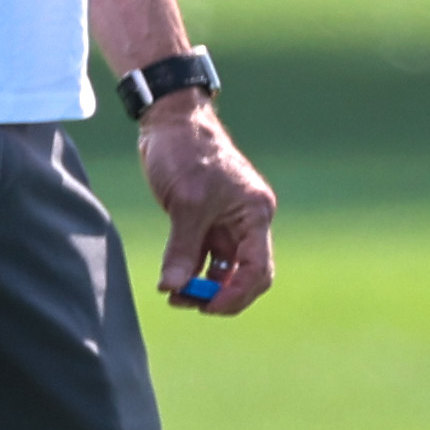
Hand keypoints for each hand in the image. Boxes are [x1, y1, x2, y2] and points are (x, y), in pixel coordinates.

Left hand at [140, 100, 276, 315]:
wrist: (172, 121)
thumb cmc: (187, 153)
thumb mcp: (186, 204)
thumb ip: (183, 249)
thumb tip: (174, 288)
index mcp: (255, 214)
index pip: (257, 268)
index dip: (236, 294)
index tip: (207, 308)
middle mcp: (248, 221)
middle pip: (246, 273)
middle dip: (221, 294)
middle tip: (189, 304)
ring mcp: (229, 221)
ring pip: (225, 268)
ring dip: (204, 285)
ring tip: (174, 294)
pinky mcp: (208, 219)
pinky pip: (207, 255)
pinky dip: (193, 270)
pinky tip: (173, 279)